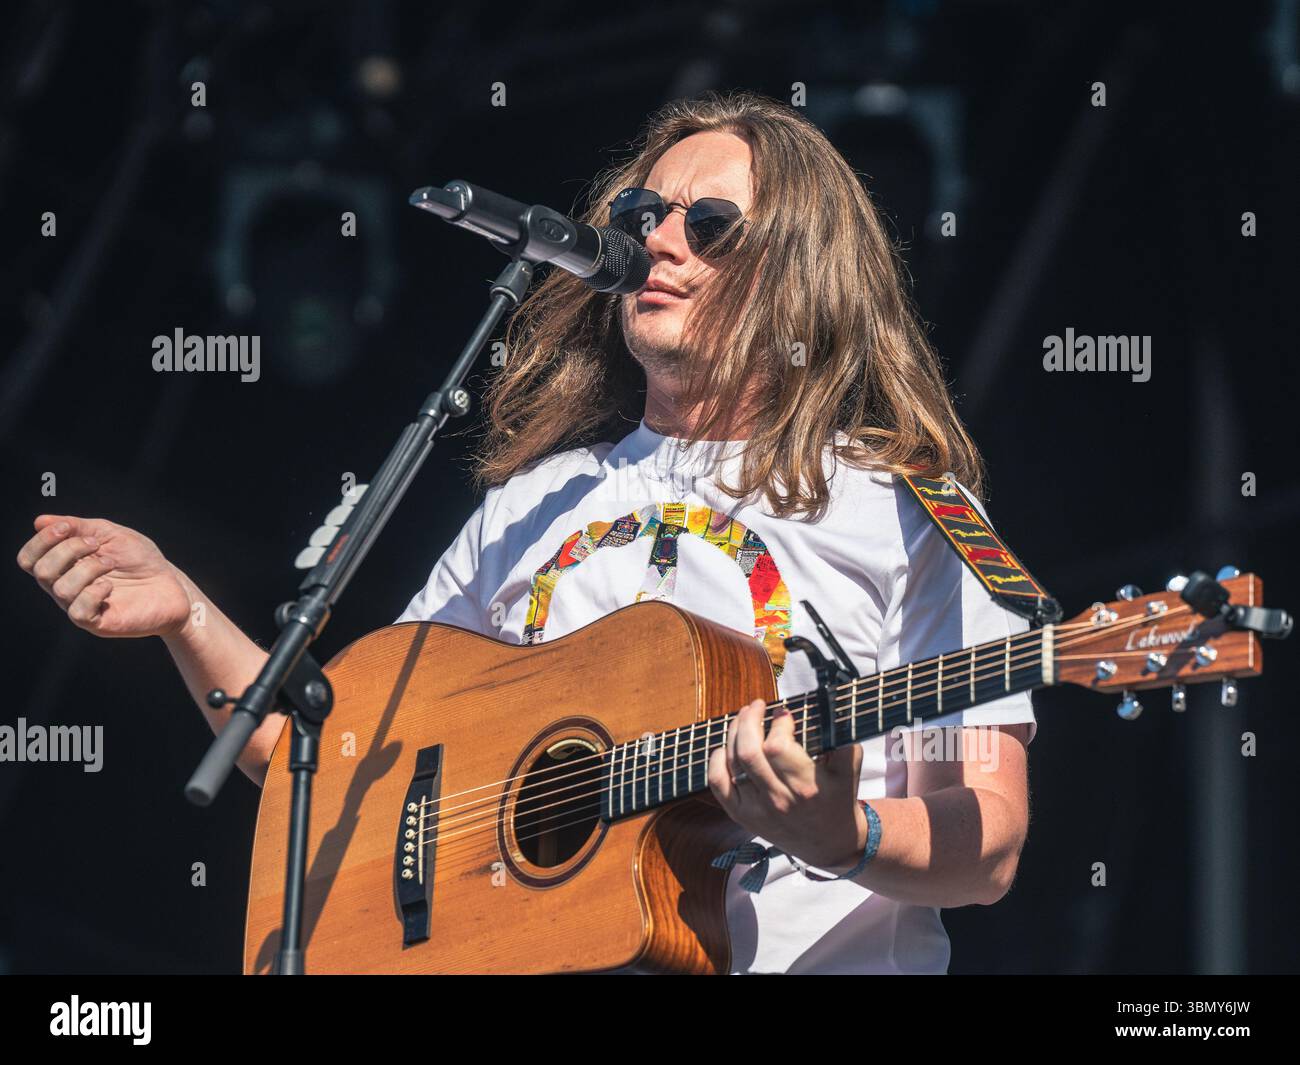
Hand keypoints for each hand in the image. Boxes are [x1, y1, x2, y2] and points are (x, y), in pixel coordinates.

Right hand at [17, 514, 193, 637]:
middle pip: (40, 570)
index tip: (68, 527)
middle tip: (98, 545)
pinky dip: (93, 592)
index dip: (41, 540)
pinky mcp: (98, 623)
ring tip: (111, 564)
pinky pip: (79, 611)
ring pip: (61, 589)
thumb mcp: (110, 534)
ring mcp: (80, 607)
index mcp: (64, 566)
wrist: (172, 585)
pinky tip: (110, 587)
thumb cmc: (140, 560)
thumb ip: (78, 527)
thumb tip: (39, 521)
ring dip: (88, 568)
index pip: (29, 558)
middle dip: (68, 550)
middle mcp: (66, 588)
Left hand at [707, 699, 866, 872]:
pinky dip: (717, 761)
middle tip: (757, 705)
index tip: (784, 714)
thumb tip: (825, 704)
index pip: (777, 747)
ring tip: (744, 717)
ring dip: (734, 732)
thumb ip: (840, 736)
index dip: (777, 723)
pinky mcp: (742, 816)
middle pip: (749, 752)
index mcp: (806, 786)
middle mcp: (779, 799)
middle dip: (749, 720)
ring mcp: (757, 810)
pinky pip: (719, 784)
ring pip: (733, 763)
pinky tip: (726, 747)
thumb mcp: (849, 768)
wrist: (829, 843)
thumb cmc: (838, 799)